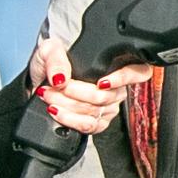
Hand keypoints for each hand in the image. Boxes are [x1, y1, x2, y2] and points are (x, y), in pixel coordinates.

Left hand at [27, 38, 154, 134]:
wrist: (39, 81)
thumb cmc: (50, 63)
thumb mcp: (49, 50)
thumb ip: (55, 59)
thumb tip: (61, 78)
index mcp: (113, 64)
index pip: (137, 72)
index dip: (124, 78)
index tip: (101, 82)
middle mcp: (115, 88)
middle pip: (105, 96)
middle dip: (74, 93)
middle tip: (54, 86)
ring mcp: (108, 107)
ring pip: (94, 112)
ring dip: (67, 106)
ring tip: (49, 96)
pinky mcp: (97, 123)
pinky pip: (89, 127)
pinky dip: (69, 119)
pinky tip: (56, 110)